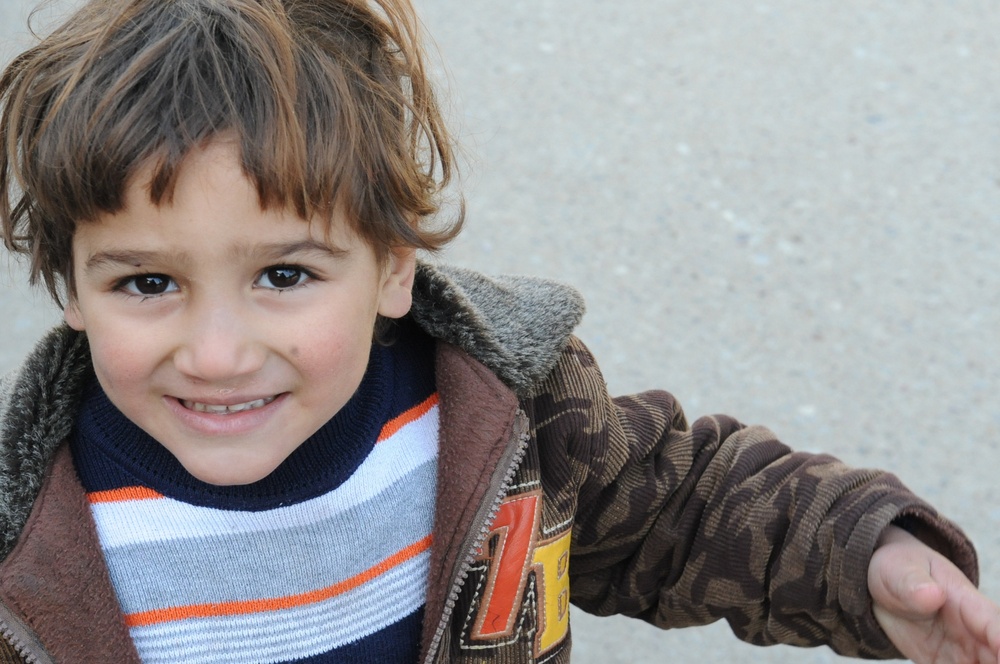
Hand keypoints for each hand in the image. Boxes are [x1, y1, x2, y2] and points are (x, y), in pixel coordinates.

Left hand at [869, 525, 999, 662]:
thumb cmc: (897, 569)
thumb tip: (931, 595)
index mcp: (967, 603)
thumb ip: (913, 583)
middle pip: (998, 655)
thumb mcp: (898, 570)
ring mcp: (964, 652)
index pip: (995, 625)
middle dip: (996, 662)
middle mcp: (973, 632)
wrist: (881, 582)